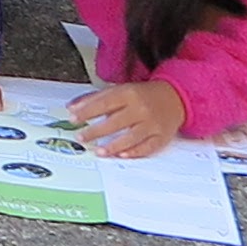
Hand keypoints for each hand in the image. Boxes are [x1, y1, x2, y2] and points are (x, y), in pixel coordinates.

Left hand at [68, 78, 187, 158]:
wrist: (174, 98)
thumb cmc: (141, 95)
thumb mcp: (119, 90)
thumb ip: (95, 98)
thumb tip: (72, 107)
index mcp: (129, 93)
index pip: (104, 103)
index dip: (87, 111)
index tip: (73, 118)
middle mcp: (141, 109)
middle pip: (116, 121)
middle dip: (96, 131)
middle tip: (81, 137)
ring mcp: (152, 124)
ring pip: (132, 137)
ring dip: (114, 146)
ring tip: (99, 151)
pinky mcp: (161, 137)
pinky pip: (148, 147)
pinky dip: (135, 152)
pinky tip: (122, 155)